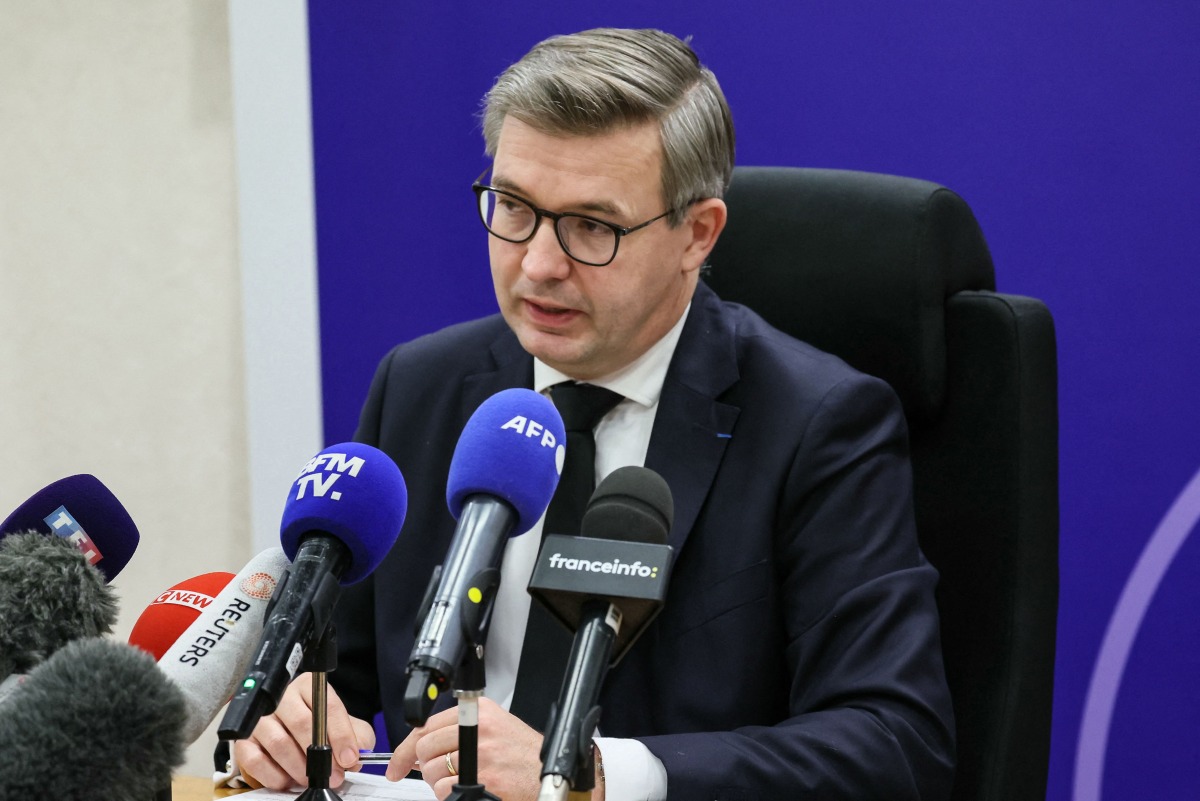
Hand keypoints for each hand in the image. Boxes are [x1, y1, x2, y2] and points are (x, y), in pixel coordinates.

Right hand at [233, 672, 375, 789]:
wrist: (289, 732)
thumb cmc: (319, 728)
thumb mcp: (345, 725)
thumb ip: (357, 737)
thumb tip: (357, 755)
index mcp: (309, 687)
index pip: (327, 707)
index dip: (341, 735)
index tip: (349, 758)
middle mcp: (282, 697)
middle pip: (301, 723)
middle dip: (321, 755)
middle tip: (333, 776)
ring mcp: (260, 719)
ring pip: (279, 744)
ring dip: (299, 768)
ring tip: (312, 779)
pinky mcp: (244, 741)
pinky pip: (256, 761)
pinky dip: (275, 776)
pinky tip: (288, 780)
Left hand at [386, 697, 543, 800]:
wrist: (547, 774)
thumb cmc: (524, 754)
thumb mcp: (497, 727)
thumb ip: (463, 729)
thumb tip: (424, 746)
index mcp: (480, 711)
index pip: (427, 725)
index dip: (406, 748)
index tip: (397, 764)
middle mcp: (478, 728)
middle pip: (425, 747)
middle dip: (424, 766)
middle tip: (437, 774)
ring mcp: (480, 754)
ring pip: (432, 771)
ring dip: (438, 783)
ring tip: (461, 781)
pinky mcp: (481, 778)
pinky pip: (444, 790)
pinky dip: (448, 795)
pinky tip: (468, 790)